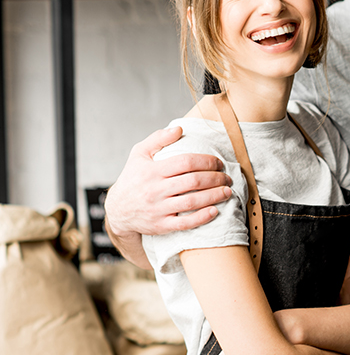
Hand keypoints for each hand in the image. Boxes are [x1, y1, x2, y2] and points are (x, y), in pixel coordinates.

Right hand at [105, 127, 231, 237]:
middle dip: (216, 178)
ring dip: (214, 196)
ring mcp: (158, 209)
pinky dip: (202, 217)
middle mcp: (155, 190)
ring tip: (228, 191)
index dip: (207, 161)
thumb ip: (158, 138)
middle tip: (228, 177)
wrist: (118, 209)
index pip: (186, 162)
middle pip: (193, 182)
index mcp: (152, 171)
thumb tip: (179, 129)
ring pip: (192, 202)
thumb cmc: (133, 177)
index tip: (219, 163)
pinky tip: (215, 211)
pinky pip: (185, 223)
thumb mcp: (139, 154)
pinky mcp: (161, 225)